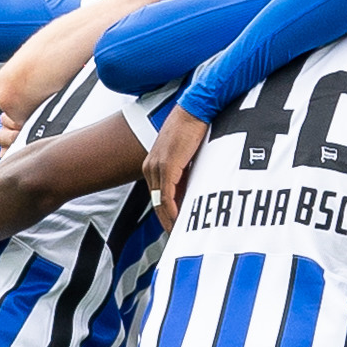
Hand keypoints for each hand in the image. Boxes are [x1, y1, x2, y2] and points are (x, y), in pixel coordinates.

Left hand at [143, 108, 208, 225]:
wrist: (195, 109)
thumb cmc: (194, 127)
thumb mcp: (187, 155)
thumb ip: (185, 173)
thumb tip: (191, 190)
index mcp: (153, 164)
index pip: (158, 196)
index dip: (165, 214)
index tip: (175, 228)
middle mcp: (150, 166)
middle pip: (156, 202)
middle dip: (166, 221)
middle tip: (176, 237)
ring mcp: (157, 166)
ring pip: (160, 202)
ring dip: (169, 220)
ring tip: (178, 234)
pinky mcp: (167, 166)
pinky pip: (167, 195)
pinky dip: (172, 210)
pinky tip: (180, 221)